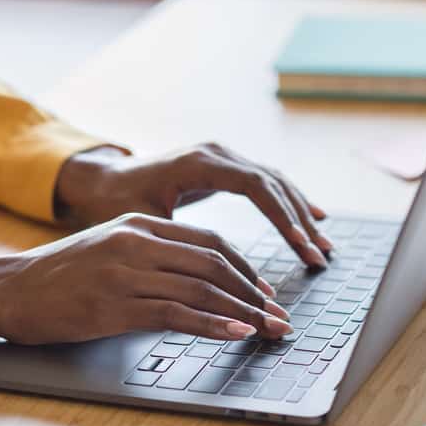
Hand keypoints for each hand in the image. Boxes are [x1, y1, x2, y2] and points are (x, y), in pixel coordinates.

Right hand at [0, 213, 291, 345]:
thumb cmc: (57, 276)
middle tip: (279, 316)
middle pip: (216, 264)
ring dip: (244, 312)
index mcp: (139, 225)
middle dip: (256, 293)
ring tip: (269, 330)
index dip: (246, 269)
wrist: (6, 289)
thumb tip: (198, 281)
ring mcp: (126, 273)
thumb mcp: (107, 249)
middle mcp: (138, 243)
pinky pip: (177, 314)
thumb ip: (151, 255)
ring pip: (203, 289)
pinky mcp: (115, 305)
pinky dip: (214, 325)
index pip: (210, 243)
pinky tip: (237, 334)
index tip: (265, 292)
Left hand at [54, 142, 331, 266]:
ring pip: (275, 182)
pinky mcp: (226, 169)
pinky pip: (268, 184)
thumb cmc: (117, 201)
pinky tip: (312, 221)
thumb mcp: (141, 221)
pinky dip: (291, 204)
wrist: (103, 179)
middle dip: (299, 221)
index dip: (280, 215)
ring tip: (323, 246)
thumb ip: (175, 239)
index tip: (298, 243)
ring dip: (301, 214)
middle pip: (273, 182)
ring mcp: (224, 158)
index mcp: (199, 162)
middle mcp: (217, 154)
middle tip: (319, 255)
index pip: (254, 185)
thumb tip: (205, 270)